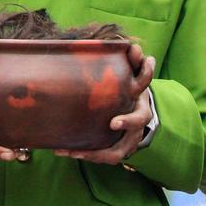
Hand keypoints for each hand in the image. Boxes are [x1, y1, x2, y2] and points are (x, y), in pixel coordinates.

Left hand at [54, 44, 157, 163]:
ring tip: (67, 152)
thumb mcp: (137, 73)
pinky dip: (85, 154)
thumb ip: (135, 62)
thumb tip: (135, 48)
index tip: (113, 123)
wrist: (139, 101)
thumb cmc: (133, 85)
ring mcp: (127, 142)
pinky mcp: (116, 147)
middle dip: (102, 151)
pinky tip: (63, 150)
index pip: (139, 119)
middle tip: (79, 151)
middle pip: (125, 147)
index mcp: (141, 111)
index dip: (128, 122)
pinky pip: (102, 156)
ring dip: (90, 156)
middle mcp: (136, 131)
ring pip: (113, 156)